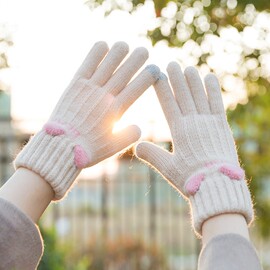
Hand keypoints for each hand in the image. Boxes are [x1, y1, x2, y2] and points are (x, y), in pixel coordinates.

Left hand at [15, 41, 159, 199]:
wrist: (60, 148)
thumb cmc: (88, 150)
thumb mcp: (113, 147)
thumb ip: (129, 136)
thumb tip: (140, 127)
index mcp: (116, 111)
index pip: (136, 88)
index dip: (147, 77)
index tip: (155, 69)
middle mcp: (104, 96)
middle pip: (124, 73)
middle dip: (136, 60)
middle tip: (145, 50)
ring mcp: (89, 89)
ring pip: (107, 66)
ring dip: (117, 54)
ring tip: (124, 45)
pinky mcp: (75, 86)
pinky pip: (87, 66)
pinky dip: (95, 55)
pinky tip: (103, 45)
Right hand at [136, 62, 252, 234]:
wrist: (218, 185)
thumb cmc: (191, 179)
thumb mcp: (167, 168)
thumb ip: (152, 155)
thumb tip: (136, 145)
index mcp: (179, 131)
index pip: (168, 104)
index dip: (162, 88)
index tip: (158, 75)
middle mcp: (194, 122)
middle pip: (184, 96)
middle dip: (177, 79)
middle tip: (172, 63)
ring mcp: (209, 123)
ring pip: (200, 96)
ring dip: (194, 81)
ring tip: (189, 67)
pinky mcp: (222, 126)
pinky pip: (217, 104)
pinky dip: (214, 90)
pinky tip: (210, 78)